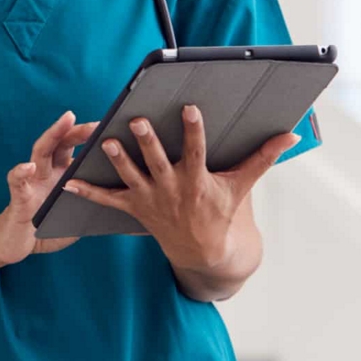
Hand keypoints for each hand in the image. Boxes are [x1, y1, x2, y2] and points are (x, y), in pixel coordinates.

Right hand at [0, 110, 97, 264]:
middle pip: (60, 143)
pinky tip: (28, 167)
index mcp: (61, 174)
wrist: (17, 246)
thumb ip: (92, 202)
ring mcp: (32, 181)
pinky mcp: (18, 197)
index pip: (75, 148)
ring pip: (40, 151)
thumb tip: (122, 199)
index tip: (111, 128)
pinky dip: (21, 173)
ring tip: (67, 120)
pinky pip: (16, 182)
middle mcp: (46, 171)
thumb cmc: (48, 228)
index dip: (91, 138)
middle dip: (77, 130)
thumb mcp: (75, 214)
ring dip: (53, 134)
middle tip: (97, 124)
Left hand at [63, 105, 299, 274]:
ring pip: (131, 177)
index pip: (196, 150)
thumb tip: (291, 134)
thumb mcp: (242, 185)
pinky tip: (69, 181)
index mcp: (198, 180)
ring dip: (117, 160)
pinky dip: (88, 192)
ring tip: (106, 141)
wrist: (204, 252)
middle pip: (158, 161)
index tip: (190, 108)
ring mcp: (151, 199)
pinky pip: (108, 201)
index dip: (193, 130)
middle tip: (138, 121)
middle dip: (148, 142)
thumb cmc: (222, 211)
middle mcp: (172, 188)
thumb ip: (263, 157)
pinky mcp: (135, 207)